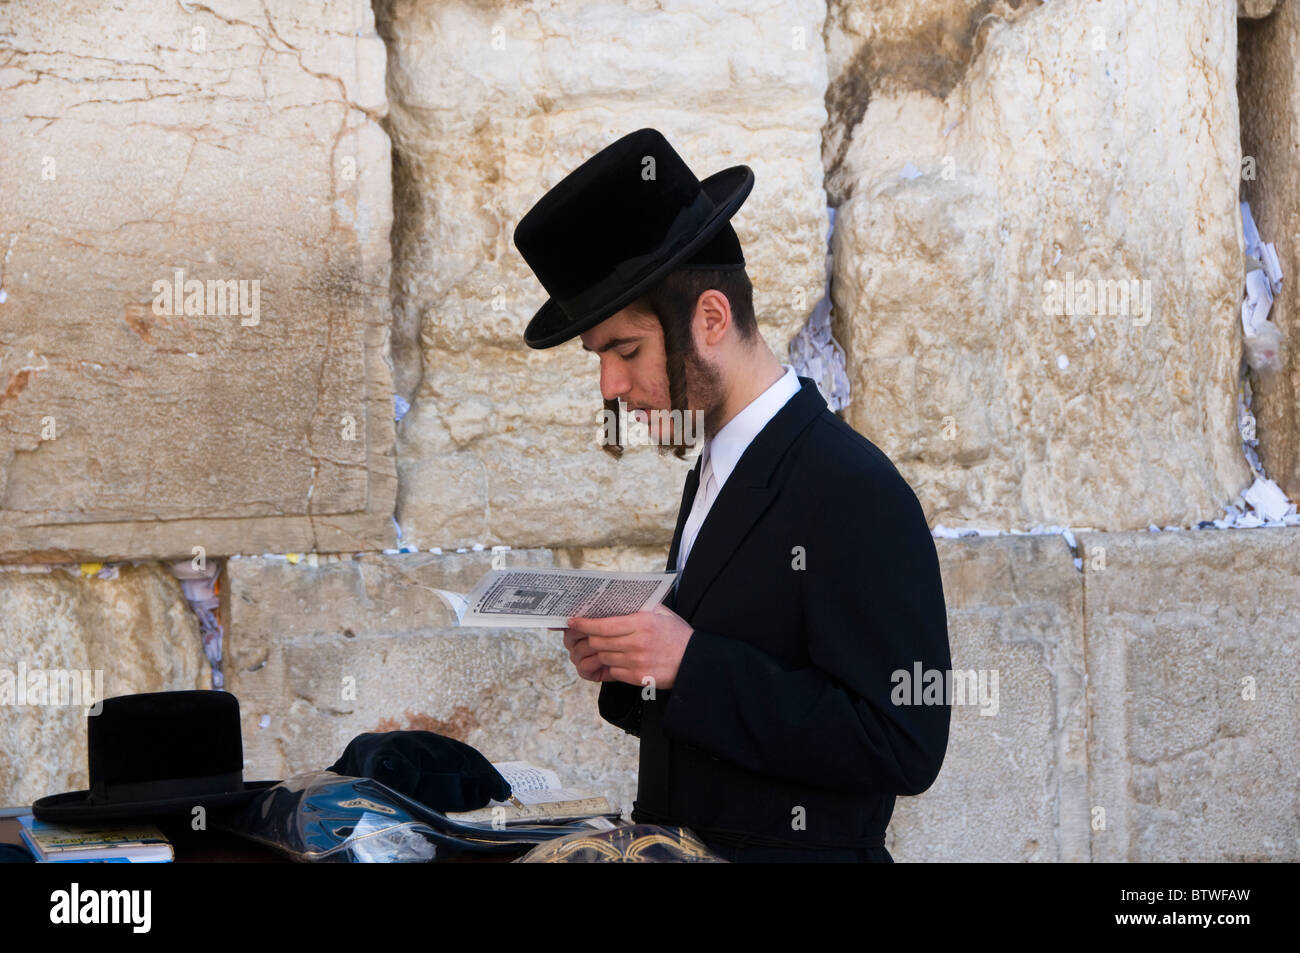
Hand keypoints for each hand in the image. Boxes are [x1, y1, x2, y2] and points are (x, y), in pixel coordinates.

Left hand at [563, 604, 694, 689]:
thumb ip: (639, 606)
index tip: (572, 621)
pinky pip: (612, 672)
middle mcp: (638, 643)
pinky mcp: (638, 678)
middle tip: (579, 634)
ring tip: (594, 647)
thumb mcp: (662, 613)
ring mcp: (637, 662)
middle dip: (586, 638)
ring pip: (603, 657)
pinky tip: (611, 660)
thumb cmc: (677, 635)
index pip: (603, 625)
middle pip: (598, 642)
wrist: (695, 661)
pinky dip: (608, 666)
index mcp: (642, 623)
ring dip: (597, 652)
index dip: (583, 624)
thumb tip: (612, 600)